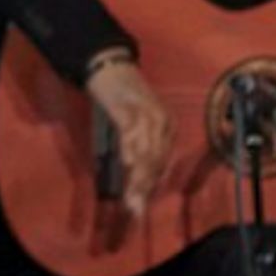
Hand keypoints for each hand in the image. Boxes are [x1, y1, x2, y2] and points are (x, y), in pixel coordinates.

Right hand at [84, 53, 173, 217]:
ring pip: (146, 153)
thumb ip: (137, 147)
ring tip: (128, 199)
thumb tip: (133, 178)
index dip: (149, 188)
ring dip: (137, 178)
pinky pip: (132, 134)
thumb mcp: (134, 123)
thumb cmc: (120, 96)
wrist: (109, 64)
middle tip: (133, 212)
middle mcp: (163, 122)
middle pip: (156, 162)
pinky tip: (126, 166)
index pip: (161, 164)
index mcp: (167, 128)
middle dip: (144, 189)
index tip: (138, 211)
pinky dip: (130, 152)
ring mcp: (148, 114)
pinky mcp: (130, 107)